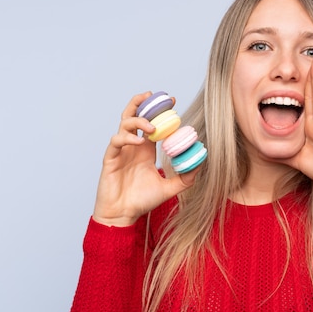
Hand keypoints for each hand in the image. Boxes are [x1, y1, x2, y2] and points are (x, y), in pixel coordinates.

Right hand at [92, 92, 198, 226]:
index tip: (172, 101)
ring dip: (138, 119)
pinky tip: (140, 141)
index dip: (159, 110)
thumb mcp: (170, 188)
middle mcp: (133, 146)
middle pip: (133, 115)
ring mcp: (121, 151)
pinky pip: (116, 141)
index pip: (151, 123)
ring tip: (152, 127)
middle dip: (143, 102)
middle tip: (156, 96)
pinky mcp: (110, 158)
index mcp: (146, 150)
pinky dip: (127, 137)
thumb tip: (201, 165)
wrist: (123, 215)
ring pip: (124, 123)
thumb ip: (186, 178)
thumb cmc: (142, 201)